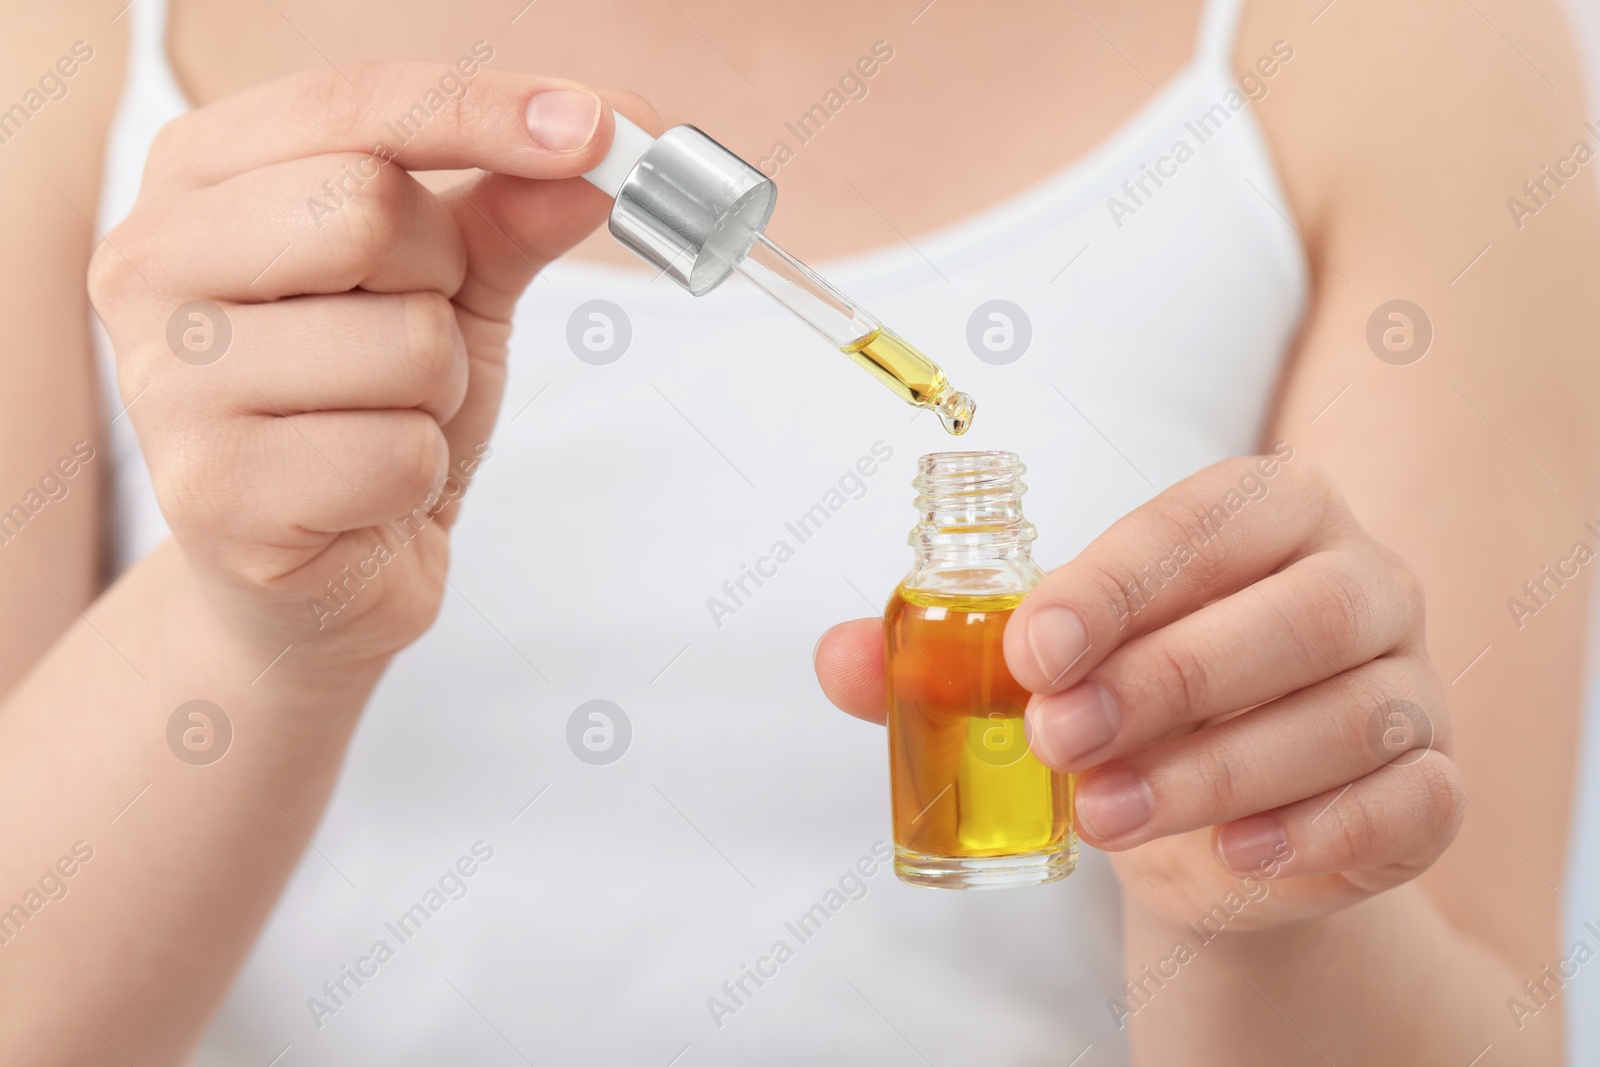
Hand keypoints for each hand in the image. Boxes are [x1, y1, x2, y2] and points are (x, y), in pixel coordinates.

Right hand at [90, 62, 652, 668]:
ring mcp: (166, 383)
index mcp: (197, 176)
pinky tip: (365, 492)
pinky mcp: (212, 495)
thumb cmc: (369, 405)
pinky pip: (400, 452)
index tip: (597, 128)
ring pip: (402, 342)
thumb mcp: (448, 287)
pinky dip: (418, 474)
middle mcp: (151, 262)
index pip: (353, 105)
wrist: (319, 570)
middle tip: (415, 327)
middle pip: (367, 210)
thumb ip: (511, 207)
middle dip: (442, 280)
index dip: (485, 110)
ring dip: (436, 390)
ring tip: (381, 419)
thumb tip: (605, 141)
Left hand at [815, 452, 1462, 930]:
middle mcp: (1357, 581)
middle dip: (1169, 677)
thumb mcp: (1046, 677)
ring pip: (1349, 712)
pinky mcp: (1433, 785)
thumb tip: (836, 655)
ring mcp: (1410, 683)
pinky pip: (1411, 801)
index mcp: (1264, 516)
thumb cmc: (1135, 711)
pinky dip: (1324, 832)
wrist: (1221, 819)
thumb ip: (946, 660)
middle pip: (1297, 612)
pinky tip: (1237, 855)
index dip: (1118, 581)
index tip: (1032, 650)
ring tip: (1104, 811)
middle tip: (1057, 738)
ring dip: (1218, 768)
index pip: (1204, 522)